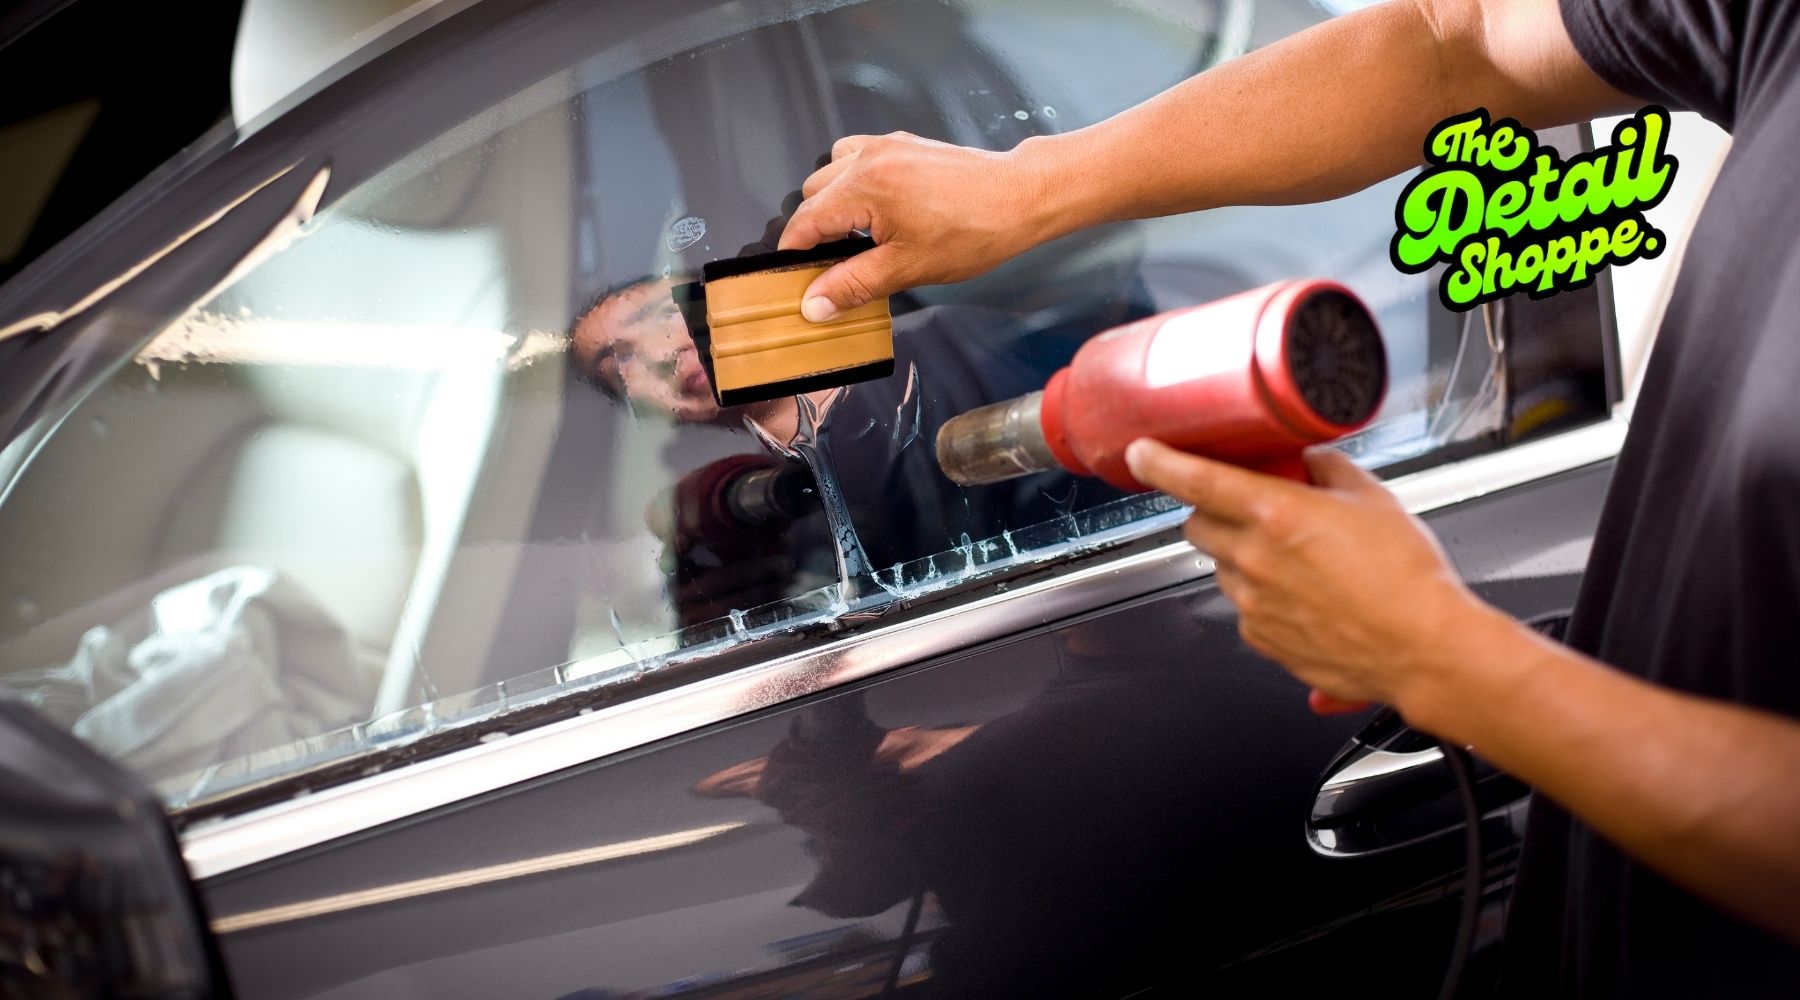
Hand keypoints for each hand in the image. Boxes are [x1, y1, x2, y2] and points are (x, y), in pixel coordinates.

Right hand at [778, 132, 1055, 321]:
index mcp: (865, 187)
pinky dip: (853, 182)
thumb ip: (853, 285)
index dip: (793, 254)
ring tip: (854, 237)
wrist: (1018, 198)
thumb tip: (814, 304)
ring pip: (831, 172)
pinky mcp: (902, 144)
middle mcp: (868, 158)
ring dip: (832, 204)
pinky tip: (875, 209)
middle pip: (813, 195)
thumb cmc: (973, 231)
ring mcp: (886, 146)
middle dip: (814, 231)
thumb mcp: (907, 268)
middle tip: (832, 266)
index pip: (805, 222)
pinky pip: (857, 157)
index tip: (792, 278)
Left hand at [1124, 439, 1484, 712]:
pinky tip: (1304, 595)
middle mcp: (1254, 559)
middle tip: (1251, 509)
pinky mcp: (1261, 639)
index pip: (1194, 479)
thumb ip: (1329, 470)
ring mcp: (1252, 603)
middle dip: (1213, 512)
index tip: (1143, 453)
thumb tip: (1309, 459)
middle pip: (1197, 525)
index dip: (1159, 462)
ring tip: (1296, 560)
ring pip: (1220, 566)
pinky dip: (1261, 595)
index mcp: (1275, 514)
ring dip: (1241, 555)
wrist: (1424, 649)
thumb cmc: (1407, 579)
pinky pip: (1243, 607)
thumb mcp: (1375, 499)